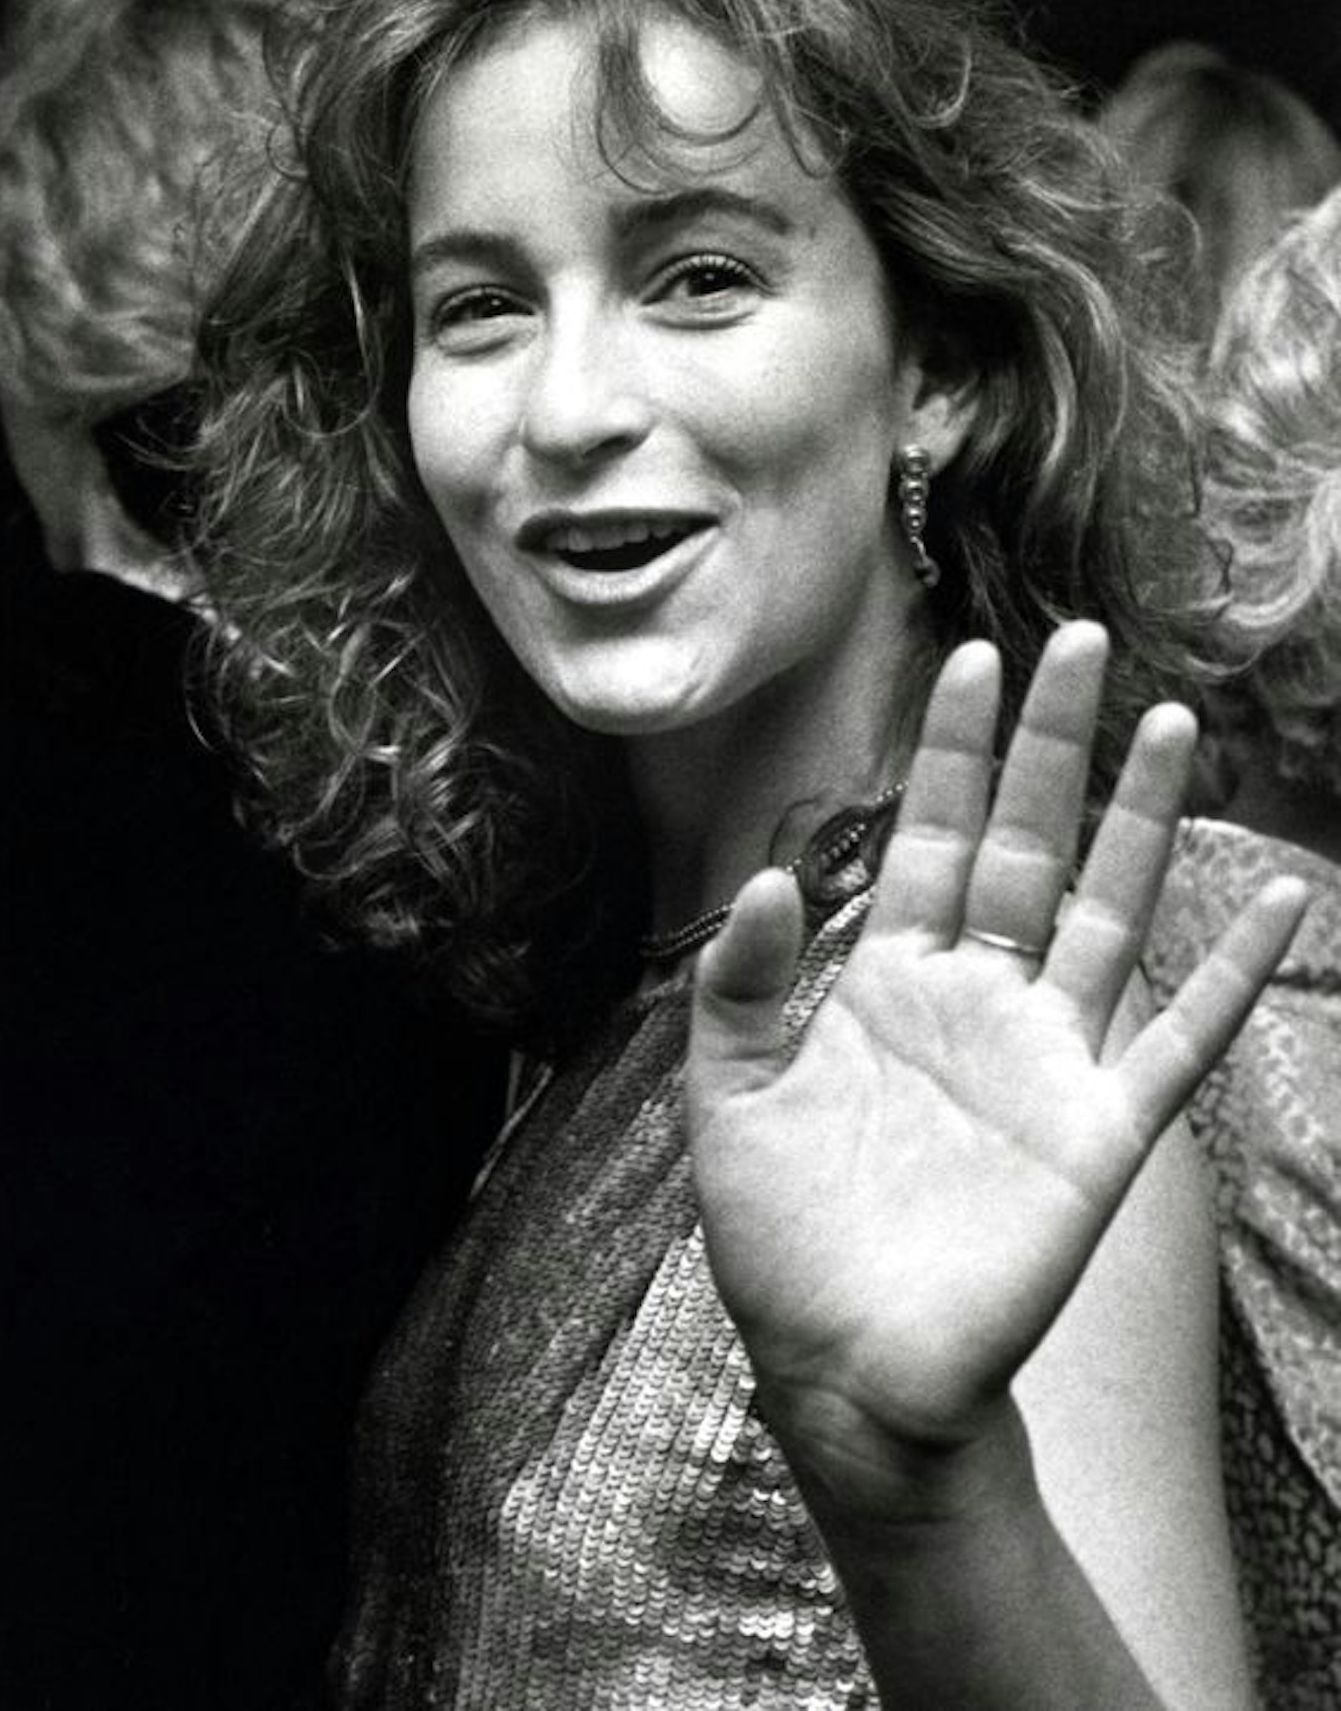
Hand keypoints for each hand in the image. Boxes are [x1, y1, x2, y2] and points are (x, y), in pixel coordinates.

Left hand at [687, 623, 1305, 1503]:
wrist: (845, 1369)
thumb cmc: (782, 1240)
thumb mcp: (731, 1101)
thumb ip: (745, 988)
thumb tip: (775, 878)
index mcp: (887, 983)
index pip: (932, 839)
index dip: (954, 753)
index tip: (975, 659)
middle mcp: (976, 1001)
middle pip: (1028, 845)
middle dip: (1051, 746)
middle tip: (1082, 640)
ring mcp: (1044, 1059)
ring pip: (1107, 911)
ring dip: (1141, 819)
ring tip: (1171, 722)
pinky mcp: (1097, 1131)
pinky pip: (1178, 1037)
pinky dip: (1230, 971)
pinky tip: (1278, 899)